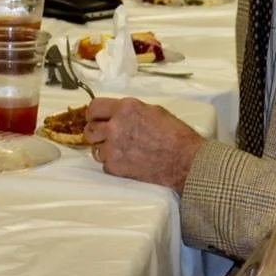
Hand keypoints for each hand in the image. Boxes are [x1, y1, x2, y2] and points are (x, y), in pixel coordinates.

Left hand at [85, 97, 202, 188]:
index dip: (93, 115)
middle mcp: (115, 127)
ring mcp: (113, 148)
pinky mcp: (115, 167)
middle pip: (89, 130)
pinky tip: (128, 162)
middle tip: (106, 137)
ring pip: (95, 149)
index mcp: (125, 109)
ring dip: (105, 150)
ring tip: (122, 151)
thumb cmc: (176, 136)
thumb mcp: (154, 111)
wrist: (186, 161)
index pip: (93, 108)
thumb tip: (117, 114)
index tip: (96, 119)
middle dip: (96, 133)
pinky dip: (113, 165)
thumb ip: (130, 111)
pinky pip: (105, 165)